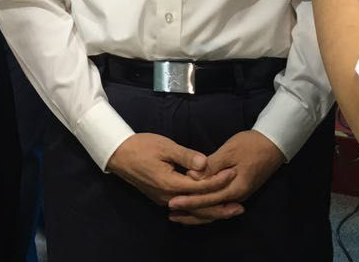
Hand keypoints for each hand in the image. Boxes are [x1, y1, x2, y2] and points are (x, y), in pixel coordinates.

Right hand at [106, 133, 235, 206]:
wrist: (118, 154)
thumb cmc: (141, 146)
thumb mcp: (165, 146)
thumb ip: (186, 156)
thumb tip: (205, 163)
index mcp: (170, 184)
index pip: (200, 186)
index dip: (218, 180)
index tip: (233, 173)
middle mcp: (168, 197)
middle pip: (198, 207)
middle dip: (220, 208)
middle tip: (240, 207)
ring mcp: (164, 200)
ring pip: (192, 210)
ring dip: (211, 211)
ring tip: (229, 210)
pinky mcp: (162, 198)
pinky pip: (185, 208)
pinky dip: (199, 209)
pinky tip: (208, 207)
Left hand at [168, 131, 285, 224]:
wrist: (273, 144)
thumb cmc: (251, 145)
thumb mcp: (229, 152)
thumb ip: (211, 166)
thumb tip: (192, 177)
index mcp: (235, 188)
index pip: (208, 199)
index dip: (189, 201)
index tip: (172, 202)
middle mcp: (237, 197)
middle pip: (211, 210)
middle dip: (190, 212)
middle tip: (170, 213)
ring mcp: (238, 195)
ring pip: (215, 210)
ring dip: (197, 214)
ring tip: (178, 215)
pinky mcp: (238, 191)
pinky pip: (219, 204)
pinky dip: (206, 208)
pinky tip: (196, 208)